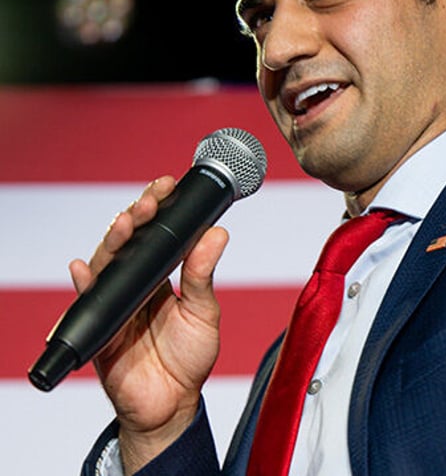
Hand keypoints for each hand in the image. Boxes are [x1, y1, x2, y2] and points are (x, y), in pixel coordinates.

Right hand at [68, 176, 228, 471]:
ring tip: (126, 222)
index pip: (156, 234)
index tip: (168, 184)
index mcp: (161, 276)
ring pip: (108, 263)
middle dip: (138, 215)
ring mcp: (116, 302)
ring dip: (114, 241)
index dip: (159, 208)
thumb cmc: (189, 359)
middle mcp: (136, 284)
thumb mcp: (204, 312)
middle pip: (130, 242)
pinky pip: (88, 302)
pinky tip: (83, 268)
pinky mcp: (102, 326)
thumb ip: (204, 275)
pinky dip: (85, 284)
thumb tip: (217, 233)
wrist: (171, 404)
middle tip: (151, 198)